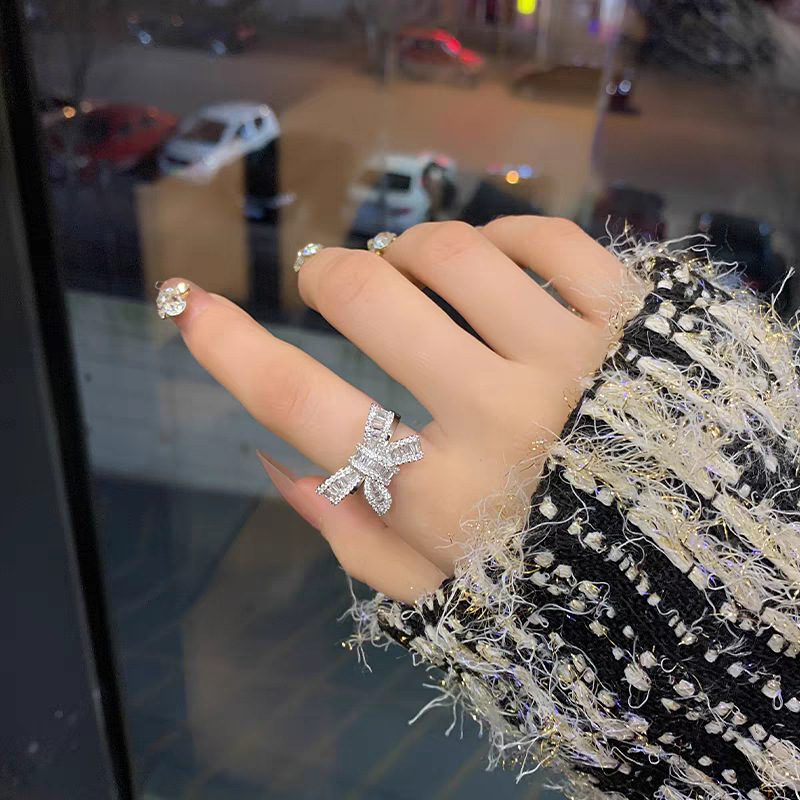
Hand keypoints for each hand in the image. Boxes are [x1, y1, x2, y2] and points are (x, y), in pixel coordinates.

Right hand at [164, 218, 624, 603]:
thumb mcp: (439, 594)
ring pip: (455, 252)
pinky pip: (547, 239)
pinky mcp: (633, 320)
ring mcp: (571, 358)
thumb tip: (271, 458)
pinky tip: (492, 261)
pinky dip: (501, 236)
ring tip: (408, 267)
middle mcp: (500, 416)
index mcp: (440, 494)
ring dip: (410, 250)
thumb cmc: (555, 589)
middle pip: (371, 298)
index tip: (191, 305)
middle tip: (330, 280)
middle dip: (330, 276)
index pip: (303, 404)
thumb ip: (350, 536)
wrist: (701, 574)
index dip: (231, 347)